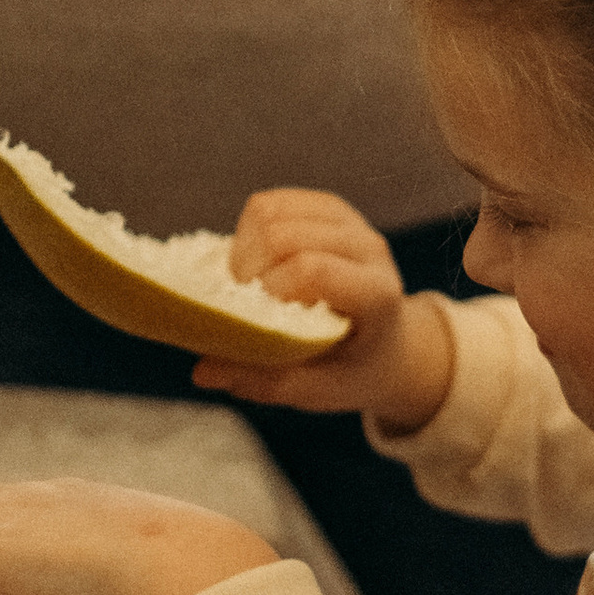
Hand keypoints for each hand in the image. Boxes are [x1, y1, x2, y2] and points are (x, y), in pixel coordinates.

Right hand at [196, 188, 456, 431]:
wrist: (390, 342)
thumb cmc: (355, 370)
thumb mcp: (321, 391)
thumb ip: (267, 382)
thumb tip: (203, 371)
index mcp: (376, 292)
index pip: (312, 269)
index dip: (270, 290)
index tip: (260, 319)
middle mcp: (368, 247)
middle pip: (282, 234)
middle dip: (247, 271)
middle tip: (248, 305)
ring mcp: (349, 221)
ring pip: (270, 211)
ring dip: (243, 250)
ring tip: (251, 285)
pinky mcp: (327, 208)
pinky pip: (269, 204)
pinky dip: (248, 233)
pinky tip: (258, 264)